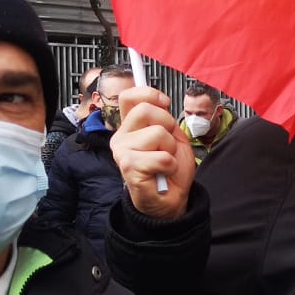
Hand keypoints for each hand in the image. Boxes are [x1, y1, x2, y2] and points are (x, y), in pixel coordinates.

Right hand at [110, 86, 194, 220]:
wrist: (171, 200)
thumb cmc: (170, 168)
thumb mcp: (173, 137)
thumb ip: (164, 118)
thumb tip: (160, 101)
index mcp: (130, 127)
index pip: (129, 96)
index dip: (149, 94)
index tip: (164, 104)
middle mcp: (121, 137)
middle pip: (145, 110)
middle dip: (167, 125)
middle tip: (168, 144)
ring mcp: (122, 152)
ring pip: (157, 133)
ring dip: (170, 149)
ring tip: (165, 162)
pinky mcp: (128, 168)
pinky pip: (161, 157)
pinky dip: (170, 165)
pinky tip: (163, 173)